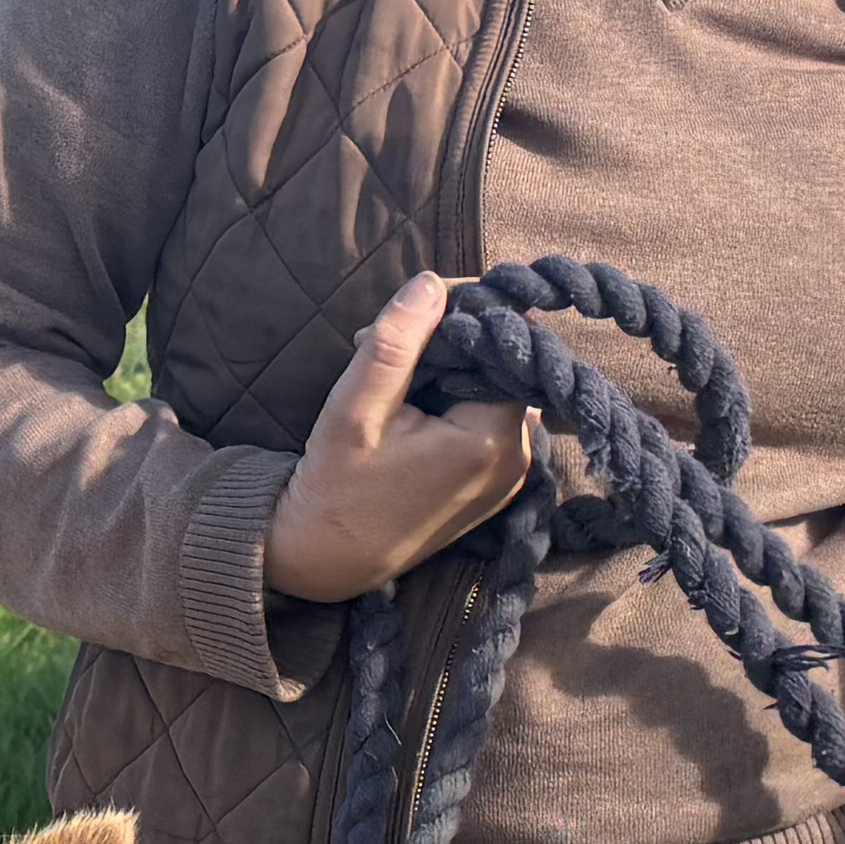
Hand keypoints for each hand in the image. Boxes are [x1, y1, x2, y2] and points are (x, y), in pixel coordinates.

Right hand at [262, 276, 536, 602]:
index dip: (466, 314)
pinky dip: (456, 396)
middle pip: (504, 364)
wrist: (326, 560)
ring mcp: (512, 473)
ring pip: (495, 386)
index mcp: (490, 441)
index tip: (416, 310)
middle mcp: (518, 458)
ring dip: (450, 367)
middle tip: (379, 344)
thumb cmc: (334, 489)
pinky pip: (490, 414)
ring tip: (390, 378)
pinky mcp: (497, 480)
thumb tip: (432, 283)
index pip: (506, 344)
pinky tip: (409, 403)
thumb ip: (395, 344)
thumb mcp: (355, 410)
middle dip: (450, 341)